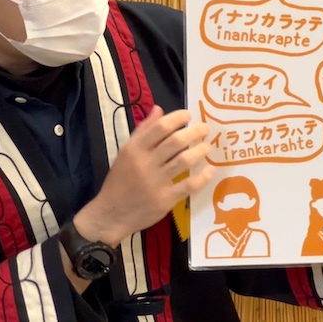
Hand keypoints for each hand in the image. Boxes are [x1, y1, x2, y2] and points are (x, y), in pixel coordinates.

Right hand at [75, 106, 214, 245]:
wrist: (111, 214)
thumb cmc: (120, 181)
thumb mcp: (126, 153)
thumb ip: (143, 131)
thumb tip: (159, 109)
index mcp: (134, 150)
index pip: (160, 128)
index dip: (177, 118)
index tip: (189, 115)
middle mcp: (145, 163)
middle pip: (176, 142)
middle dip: (195, 132)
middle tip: (205, 129)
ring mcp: (156, 182)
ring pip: (184, 160)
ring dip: (200, 150)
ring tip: (207, 146)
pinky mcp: (165, 199)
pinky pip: (189, 185)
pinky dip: (203, 176)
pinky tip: (210, 169)